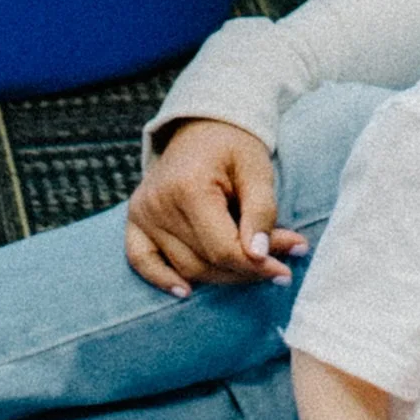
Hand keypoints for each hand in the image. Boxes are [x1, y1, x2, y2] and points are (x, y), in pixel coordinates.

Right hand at [125, 119, 306, 295]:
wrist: (203, 127)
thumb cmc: (235, 147)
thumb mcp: (258, 171)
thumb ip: (261, 213)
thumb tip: (259, 256)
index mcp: (188, 188)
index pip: (223, 248)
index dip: (257, 265)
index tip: (284, 269)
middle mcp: (158, 203)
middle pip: (205, 262)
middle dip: (246, 270)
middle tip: (280, 266)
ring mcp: (142, 213)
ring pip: (185, 267)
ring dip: (222, 275)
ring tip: (255, 268)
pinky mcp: (135, 220)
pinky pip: (141, 260)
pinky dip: (162, 278)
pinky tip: (185, 291)